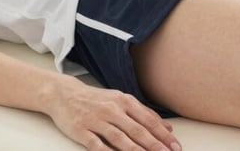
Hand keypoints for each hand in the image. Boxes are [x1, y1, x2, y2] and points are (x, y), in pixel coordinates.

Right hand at [45, 76, 180, 150]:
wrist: (64, 94)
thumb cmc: (98, 99)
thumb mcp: (122, 101)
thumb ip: (145, 113)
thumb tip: (167, 128)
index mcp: (125, 102)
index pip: (149, 120)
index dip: (163, 135)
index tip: (175, 146)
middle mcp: (113, 110)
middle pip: (137, 131)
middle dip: (154, 145)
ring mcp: (96, 120)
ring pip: (119, 138)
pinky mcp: (80, 130)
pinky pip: (96, 145)